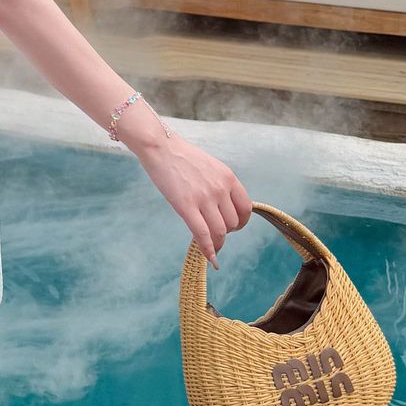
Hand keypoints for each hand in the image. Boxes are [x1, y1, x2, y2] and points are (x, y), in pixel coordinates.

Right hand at [133, 130, 252, 268]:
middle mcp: (220, 188)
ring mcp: (204, 198)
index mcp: (228, 177)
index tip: (232, 227)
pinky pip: (203, 234)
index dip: (241, 222)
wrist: (159, 146)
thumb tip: (223, 209)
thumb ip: (220, 185)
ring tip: (212, 247)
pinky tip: (210, 259)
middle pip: (233, 223)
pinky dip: (208, 250)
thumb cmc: (181, 155)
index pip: (245, 208)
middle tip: (215, 233)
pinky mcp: (186, 206)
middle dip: (226, 232)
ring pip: (220, 232)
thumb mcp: (209, 166)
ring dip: (218, 244)